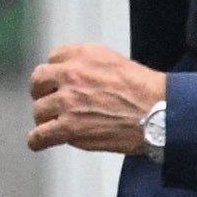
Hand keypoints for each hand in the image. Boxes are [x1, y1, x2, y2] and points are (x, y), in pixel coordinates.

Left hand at [27, 41, 167, 156]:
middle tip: (50, 101)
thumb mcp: (116, 62)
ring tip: (55, 125)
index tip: (58, 82)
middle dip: (43, 92)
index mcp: (84, 55)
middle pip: (39, 81)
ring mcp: (68, 102)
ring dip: (46, 118)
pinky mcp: (69, 127)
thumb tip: (75, 77)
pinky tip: (41, 141)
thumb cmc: (145, 92)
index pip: (53, 58)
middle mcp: (72, 75)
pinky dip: (38, 140)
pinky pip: (39, 135)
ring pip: (39, 110)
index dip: (56, 73)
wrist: (158, 113)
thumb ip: (90, 66)